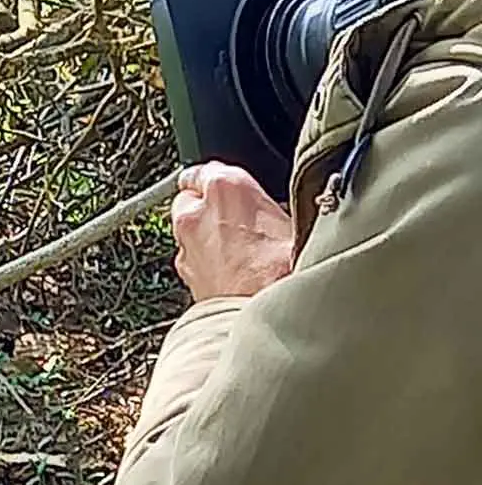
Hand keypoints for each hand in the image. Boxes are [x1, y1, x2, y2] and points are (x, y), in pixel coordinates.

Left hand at [171, 161, 294, 300]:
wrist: (261, 316)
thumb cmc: (285, 272)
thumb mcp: (298, 222)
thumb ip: (275, 206)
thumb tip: (283, 206)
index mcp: (225, 186)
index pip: (208, 168)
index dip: (223, 181)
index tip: (234, 190)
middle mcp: (195, 211)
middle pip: (192, 198)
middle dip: (209, 207)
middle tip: (240, 221)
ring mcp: (186, 244)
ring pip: (189, 229)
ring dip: (206, 235)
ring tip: (240, 250)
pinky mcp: (185, 273)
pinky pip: (193, 258)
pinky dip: (206, 260)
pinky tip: (233, 271)